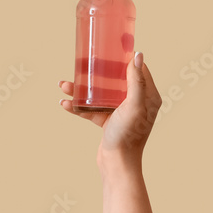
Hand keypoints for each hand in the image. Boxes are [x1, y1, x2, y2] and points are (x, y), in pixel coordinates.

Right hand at [59, 52, 162, 168]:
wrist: (117, 165)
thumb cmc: (128, 135)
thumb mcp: (133, 105)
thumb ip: (136, 80)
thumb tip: (138, 54)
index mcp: (148, 97)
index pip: (138, 71)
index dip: (125, 58)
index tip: (112, 47)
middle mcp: (136, 103)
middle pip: (116, 80)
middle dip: (97, 73)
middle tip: (83, 64)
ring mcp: (121, 113)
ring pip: (100, 95)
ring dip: (82, 89)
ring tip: (64, 85)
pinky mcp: (108, 123)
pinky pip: (92, 109)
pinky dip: (79, 106)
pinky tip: (65, 103)